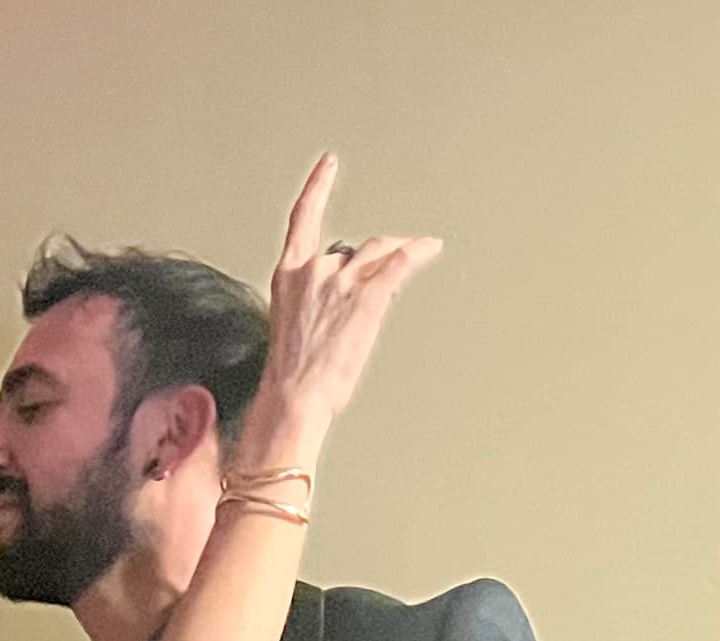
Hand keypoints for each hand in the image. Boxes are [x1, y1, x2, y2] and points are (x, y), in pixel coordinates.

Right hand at [243, 154, 440, 465]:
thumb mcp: (293, 329)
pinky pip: (399, 264)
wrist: (295, 395)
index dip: (318, 187)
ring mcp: (342, 281)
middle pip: (352, 246)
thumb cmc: (292, 374)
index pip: (303, 218)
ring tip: (416, 252)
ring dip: (396, 253)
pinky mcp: (367, 295)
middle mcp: (314, 269)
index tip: (329, 165)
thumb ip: (314, 303)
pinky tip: (431, 247)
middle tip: (386, 267)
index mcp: (288, 275)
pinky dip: (418, 253)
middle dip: (371, 257)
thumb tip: (340, 302)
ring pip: (377, 251)